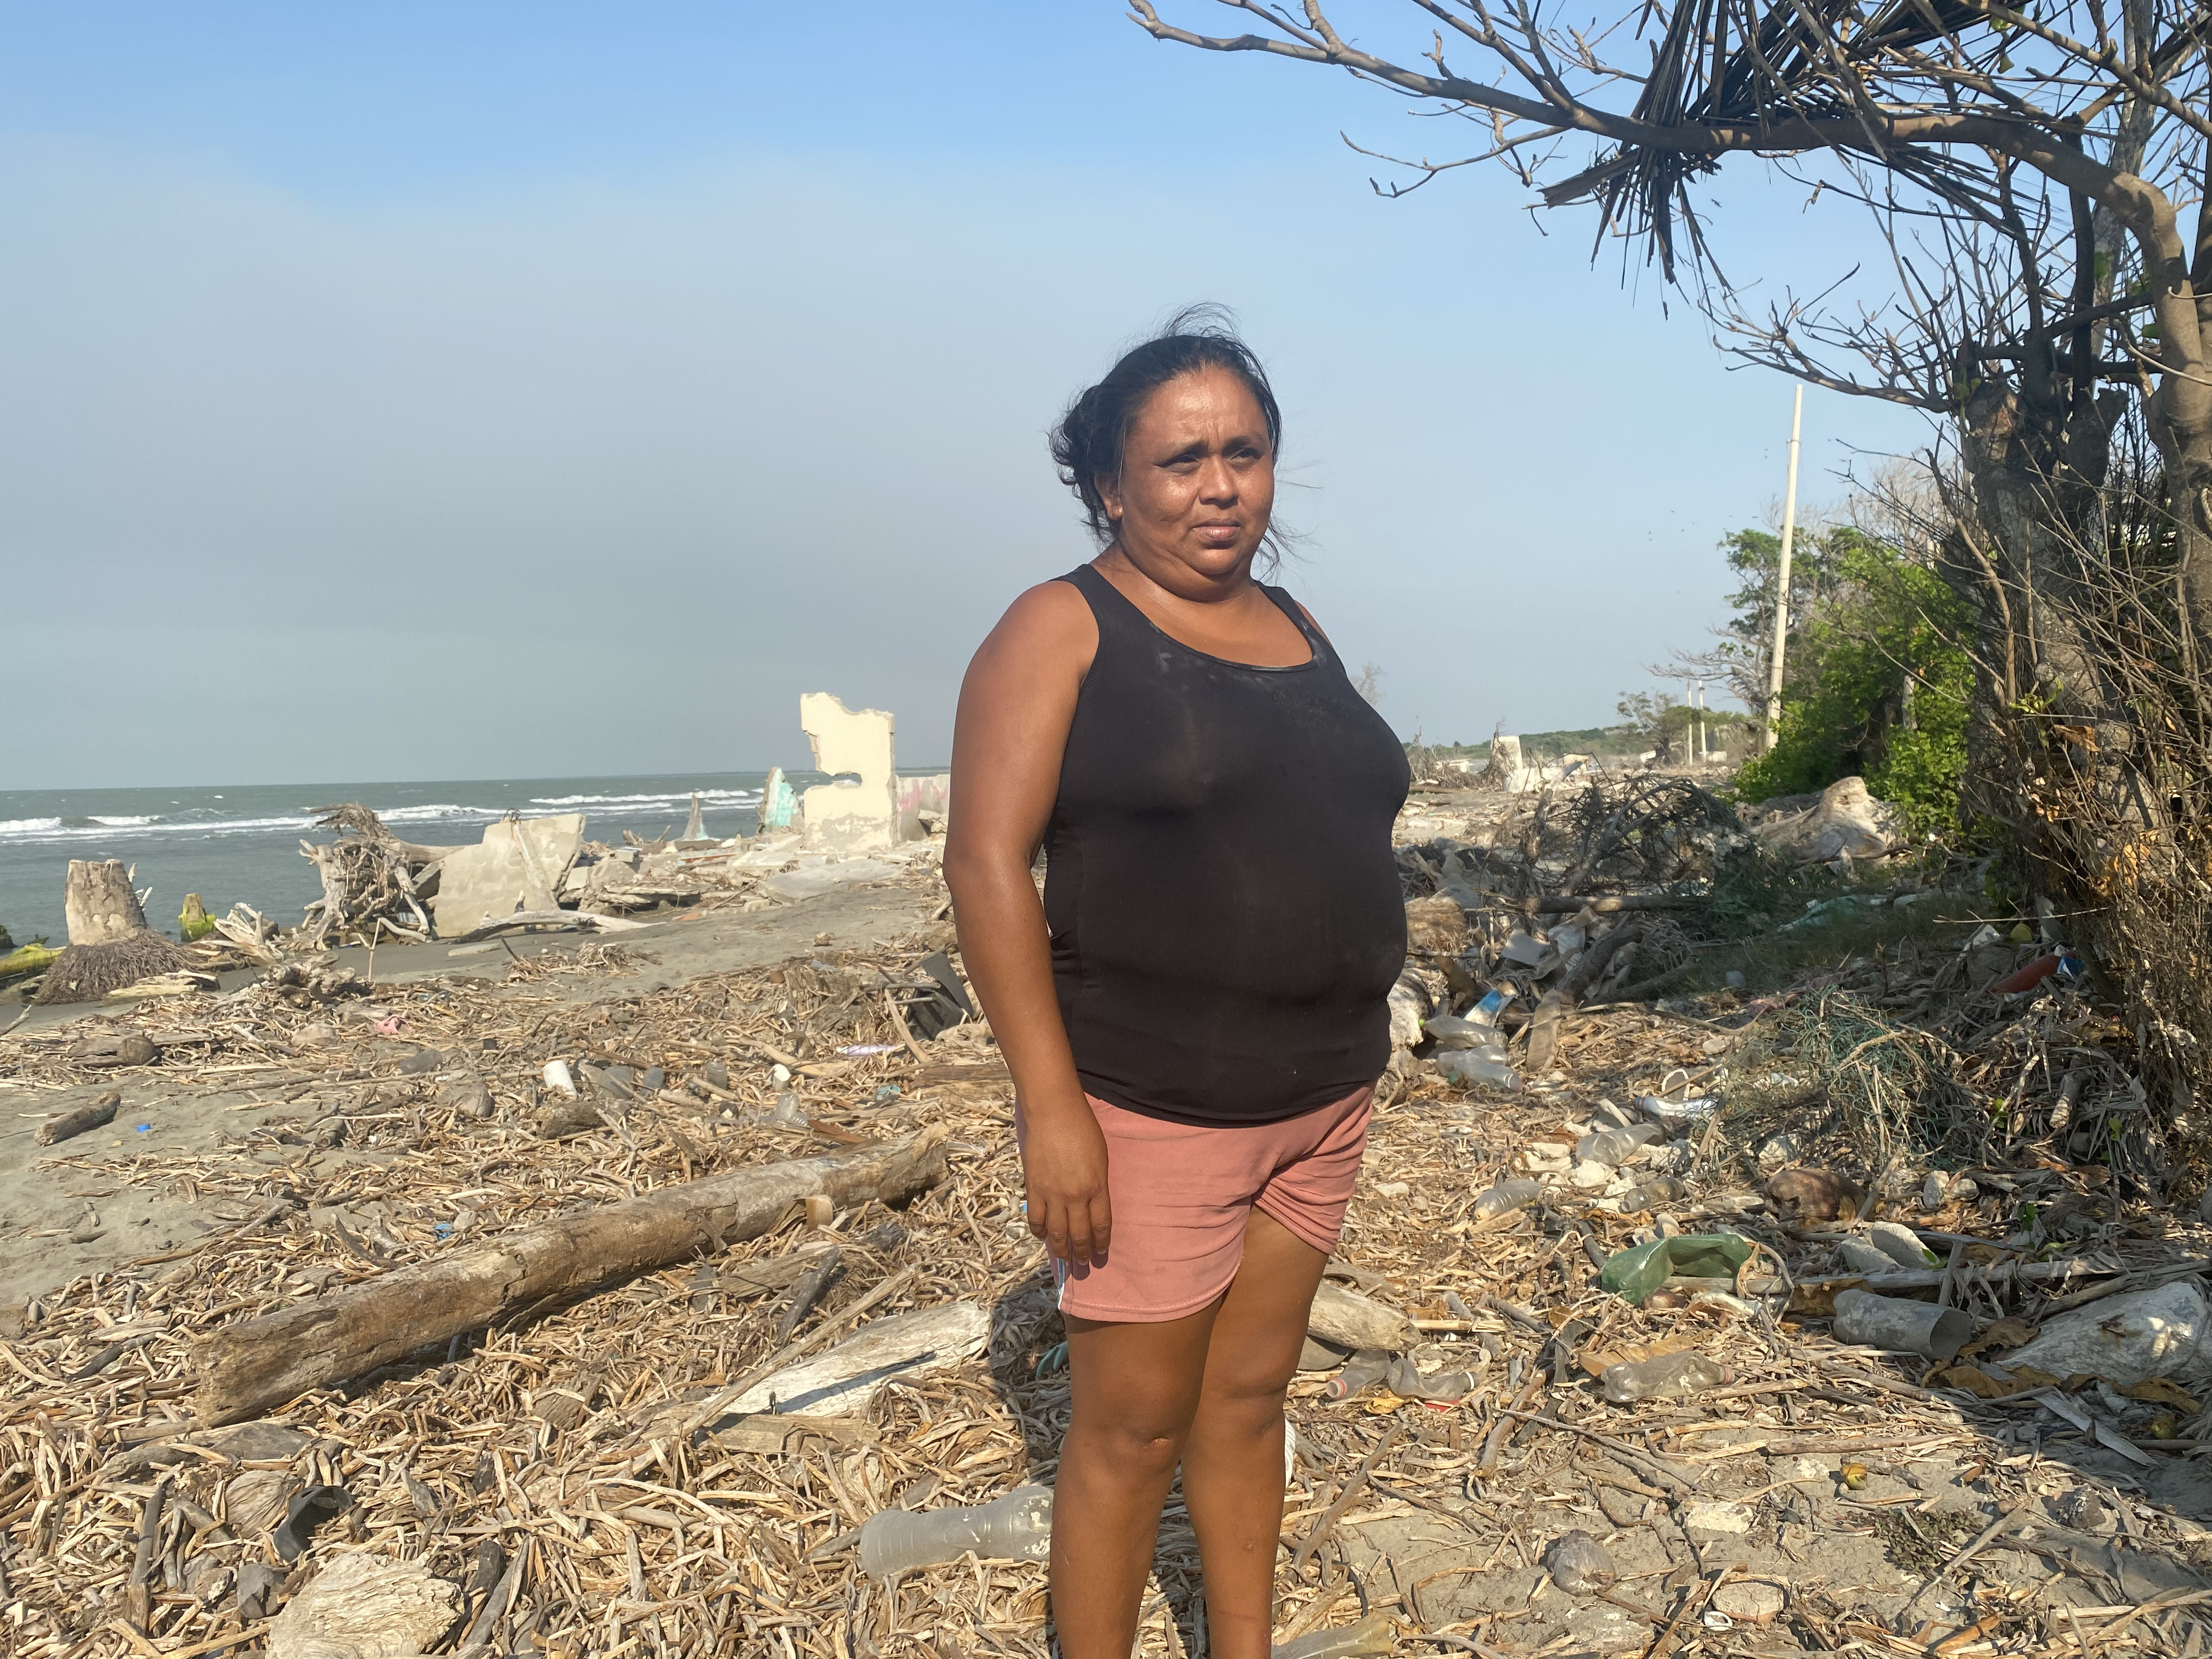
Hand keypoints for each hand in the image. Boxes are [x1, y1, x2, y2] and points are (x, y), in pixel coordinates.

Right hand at [1019, 1097, 1112, 1266]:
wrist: (1054, 1113)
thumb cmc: (1083, 1129)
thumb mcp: (1101, 1157)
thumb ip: (1097, 1183)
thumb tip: (1092, 1204)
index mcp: (1097, 1187)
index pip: (1101, 1224)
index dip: (1101, 1242)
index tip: (1102, 1252)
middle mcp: (1076, 1196)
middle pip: (1079, 1234)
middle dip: (1082, 1252)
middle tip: (1084, 1264)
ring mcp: (1052, 1194)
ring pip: (1056, 1232)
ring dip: (1061, 1250)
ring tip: (1064, 1259)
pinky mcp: (1033, 1188)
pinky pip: (1035, 1218)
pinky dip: (1039, 1232)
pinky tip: (1043, 1237)